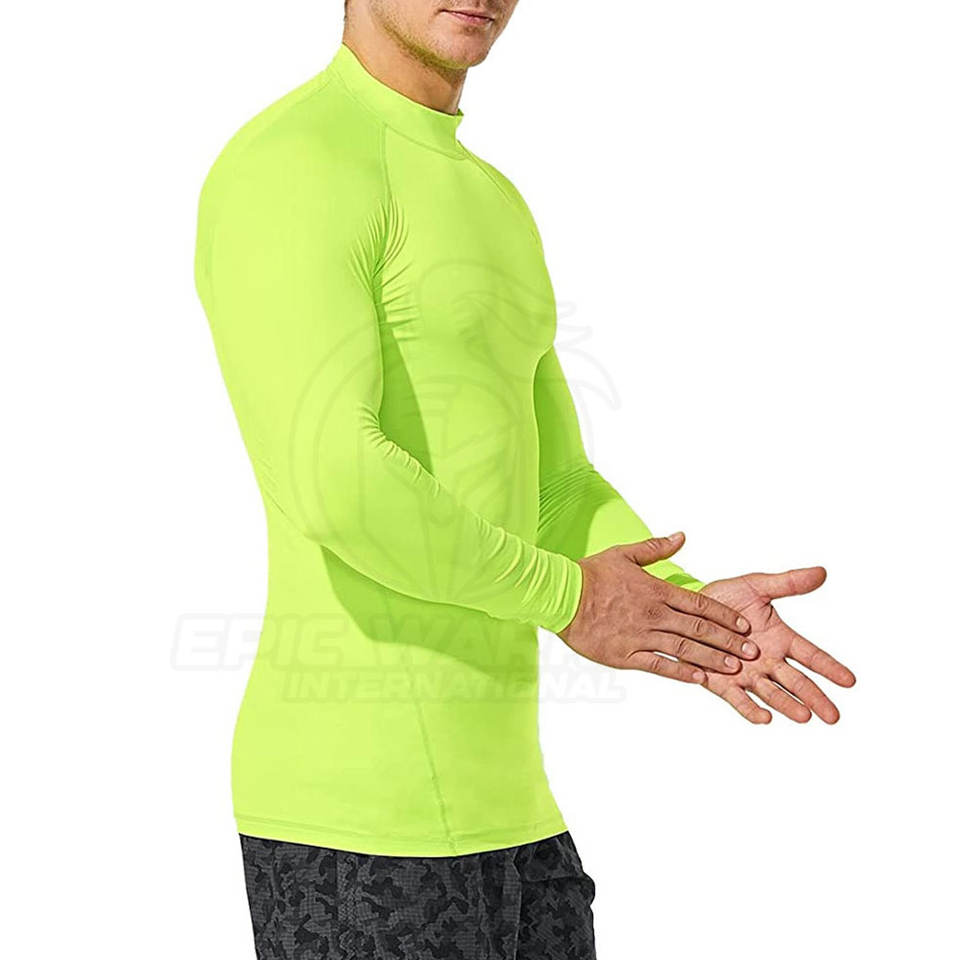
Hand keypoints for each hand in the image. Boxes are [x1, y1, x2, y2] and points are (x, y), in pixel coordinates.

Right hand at [559, 533, 758, 681]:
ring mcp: (640, 635)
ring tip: (735, 668)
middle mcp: (653, 614)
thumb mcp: (624, 554)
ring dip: (712, 659)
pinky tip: (699, 679)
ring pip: (685, 649)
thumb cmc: (590, 574)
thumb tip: (682, 536)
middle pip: (699, 629)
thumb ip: (656, 548)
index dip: (724, 615)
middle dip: (729, 641)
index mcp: (656, 589)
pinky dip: (681, 672)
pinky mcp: (625, 654)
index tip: (743, 626)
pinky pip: (659, 665)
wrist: (560, 595)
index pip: (699, 603)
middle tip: (752, 651)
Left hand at [699, 567, 855, 723]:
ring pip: (771, 692)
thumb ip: (787, 583)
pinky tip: (764, 718)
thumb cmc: (724, 598)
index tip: (850, 681)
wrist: (688, 609)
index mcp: (779, 639)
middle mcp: (766, 661)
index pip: (811, 655)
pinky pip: (737, 698)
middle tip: (833, 716)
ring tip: (804, 716)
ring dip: (787, 704)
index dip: (829, 667)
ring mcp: (745, 674)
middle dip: (814, 698)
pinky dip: (750, 709)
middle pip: (795, 681)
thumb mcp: (756, 586)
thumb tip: (820, 572)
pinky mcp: (721, 682)